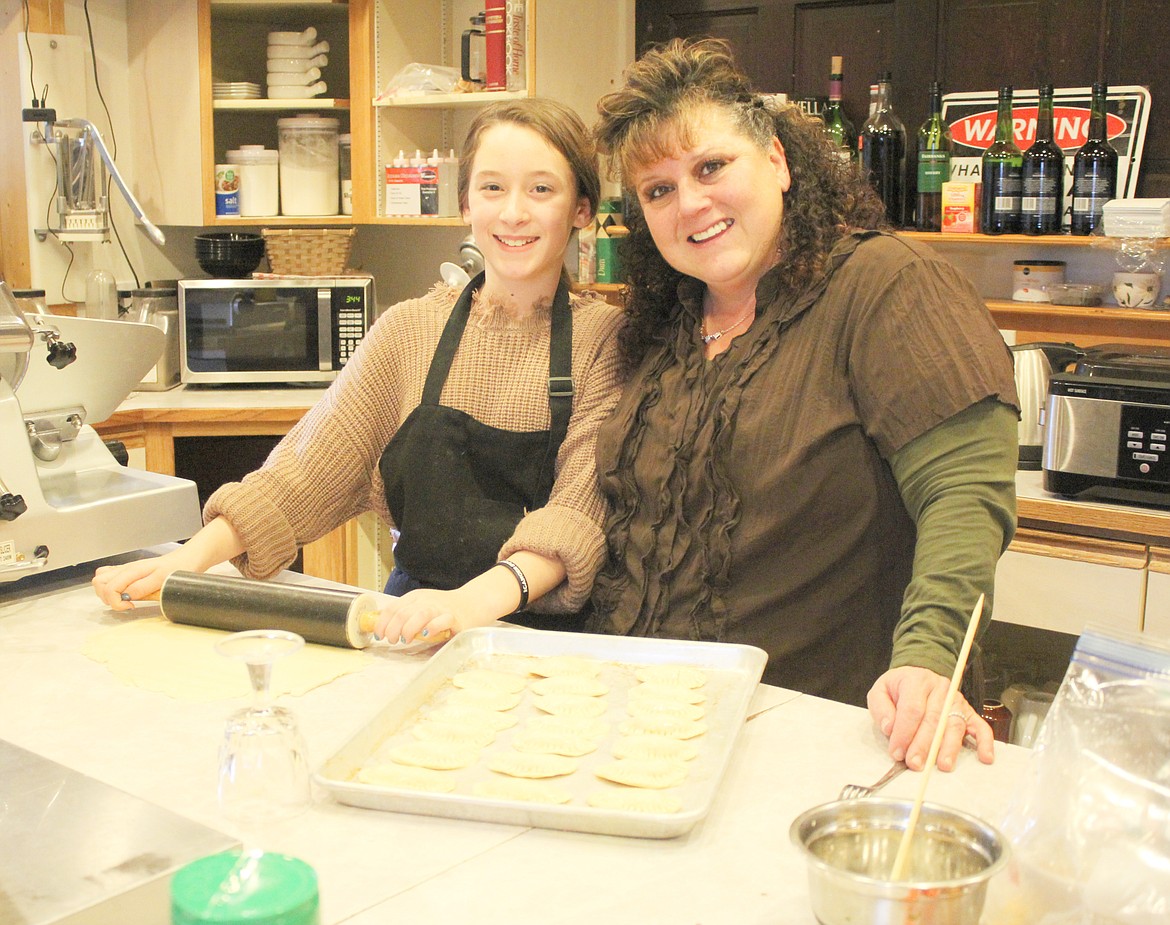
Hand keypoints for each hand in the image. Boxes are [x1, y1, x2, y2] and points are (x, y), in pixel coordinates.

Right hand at [92, 551, 186, 609]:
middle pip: (99, 583)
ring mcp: (127, 570)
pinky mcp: (130, 573)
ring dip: (107, 594)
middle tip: (126, 604)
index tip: (130, 606)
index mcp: (132, 571)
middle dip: (108, 598)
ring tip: (125, 600)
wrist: (187, 559)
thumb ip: (142, 587)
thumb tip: (126, 596)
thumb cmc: (178, 569)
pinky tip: (126, 594)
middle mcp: (126, 569)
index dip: (115, 602)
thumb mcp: (162, 580)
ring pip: (102, 580)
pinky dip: (112, 588)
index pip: (109, 588)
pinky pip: (111, 578)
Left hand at [371, 588, 469, 644]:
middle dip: (392, 629)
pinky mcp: (454, 618)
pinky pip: (441, 621)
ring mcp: (440, 608)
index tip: (379, 635)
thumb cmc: (444, 609)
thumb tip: (384, 628)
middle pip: (403, 613)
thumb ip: (407, 615)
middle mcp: (426, 600)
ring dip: (408, 629)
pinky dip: (432, 627)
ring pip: (420, 614)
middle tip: (392, 640)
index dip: (382, 623)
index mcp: (415, 597)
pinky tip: (426, 634)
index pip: (393, 608)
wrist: (473, 603)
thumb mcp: (421, 607)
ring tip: (405, 639)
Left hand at [867, 666, 994, 770]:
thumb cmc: (899, 689)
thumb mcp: (881, 691)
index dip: (904, 732)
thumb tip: (889, 728)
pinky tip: (985, 757)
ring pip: (955, 725)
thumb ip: (881, 708)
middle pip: (934, 720)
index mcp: (916, 681)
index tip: (896, 752)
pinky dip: (985, 742)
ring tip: (943, 765)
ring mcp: (957, 700)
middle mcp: (940, 689)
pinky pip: (981, 726)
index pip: (912, 709)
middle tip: (915, 764)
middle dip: (924, 745)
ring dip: (949, 747)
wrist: (917, 677)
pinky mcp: (969, 712)